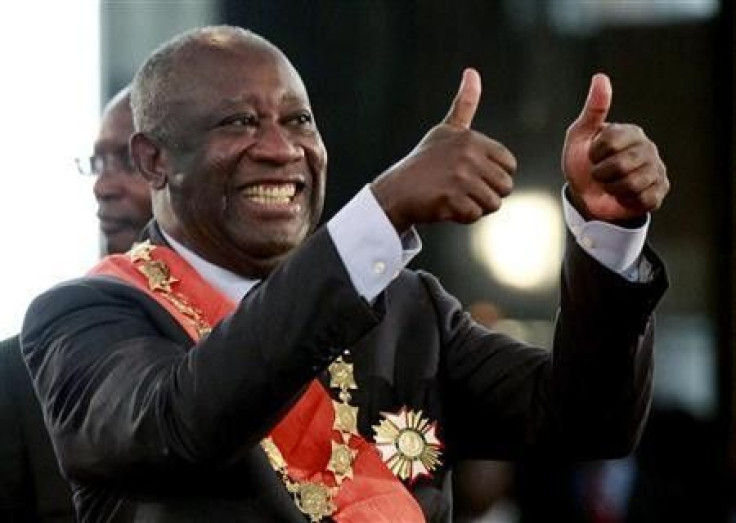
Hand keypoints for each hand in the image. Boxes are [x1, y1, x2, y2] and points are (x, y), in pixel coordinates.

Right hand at [371, 68, 515, 231]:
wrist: (395, 190)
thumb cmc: (423, 162)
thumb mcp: (446, 130)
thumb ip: (465, 104)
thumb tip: (472, 71)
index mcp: (471, 139)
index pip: (509, 165)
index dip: (494, 175)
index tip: (472, 174)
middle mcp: (467, 156)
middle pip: (505, 186)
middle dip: (487, 194)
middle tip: (463, 189)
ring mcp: (459, 178)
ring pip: (493, 204)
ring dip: (476, 207)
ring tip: (455, 197)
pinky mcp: (451, 199)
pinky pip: (474, 216)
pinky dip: (462, 217)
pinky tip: (446, 207)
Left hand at [562, 73, 668, 222]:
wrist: (587, 196)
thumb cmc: (583, 162)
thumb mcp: (580, 135)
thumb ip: (593, 109)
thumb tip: (601, 77)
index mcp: (630, 132)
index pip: (610, 140)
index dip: (594, 153)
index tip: (592, 155)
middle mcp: (648, 148)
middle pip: (621, 164)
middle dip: (601, 174)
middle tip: (599, 174)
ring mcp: (656, 170)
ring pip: (632, 184)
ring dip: (612, 189)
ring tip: (611, 185)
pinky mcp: (659, 192)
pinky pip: (643, 199)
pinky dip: (627, 201)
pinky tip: (624, 196)